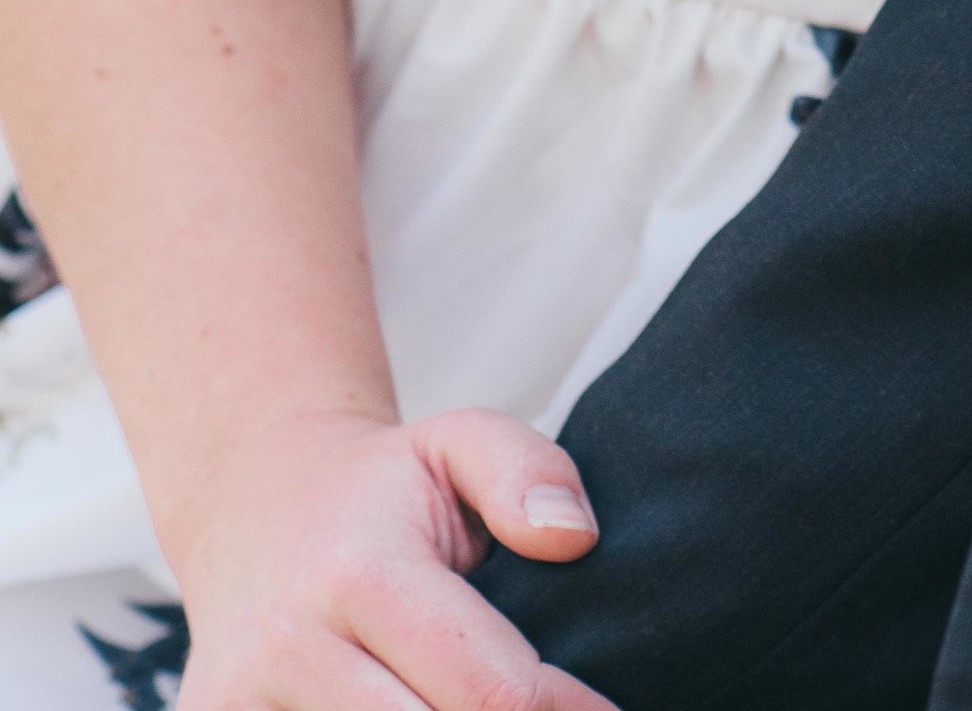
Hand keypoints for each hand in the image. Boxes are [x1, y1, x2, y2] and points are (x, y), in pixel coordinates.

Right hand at [168, 404, 616, 710]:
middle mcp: (294, 648)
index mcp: (363, 573)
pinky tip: (415, 709)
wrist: (251, 501)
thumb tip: (574, 537)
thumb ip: (526, 470)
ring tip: (484, 709)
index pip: (486, 688)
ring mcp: (243, 703)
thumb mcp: (458, 441)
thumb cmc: (380, 486)